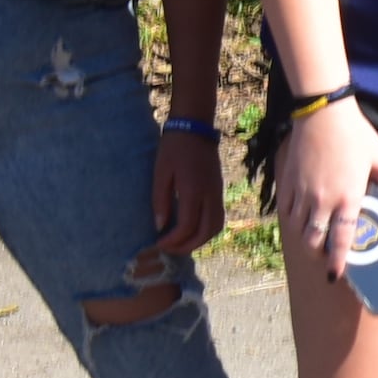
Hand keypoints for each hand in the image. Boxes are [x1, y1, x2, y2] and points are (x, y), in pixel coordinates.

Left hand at [145, 128, 226, 266]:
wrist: (195, 128)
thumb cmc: (173, 149)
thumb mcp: (160, 173)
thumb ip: (160, 201)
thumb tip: (160, 227)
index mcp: (193, 190)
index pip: (187, 226)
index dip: (172, 240)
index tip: (158, 242)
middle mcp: (209, 195)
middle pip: (206, 232)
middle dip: (188, 246)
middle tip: (170, 248)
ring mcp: (217, 193)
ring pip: (216, 227)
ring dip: (200, 240)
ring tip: (182, 243)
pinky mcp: (219, 191)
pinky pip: (218, 218)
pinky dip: (207, 230)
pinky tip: (192, 230)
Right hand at [271, 95, 377, 266]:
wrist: (323, 114)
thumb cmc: (356, 134)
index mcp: (348, 199)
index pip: (342, 240)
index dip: (338, 261)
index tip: (336, 274)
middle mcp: (322, 201)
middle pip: (314, 242)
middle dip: (319, 256)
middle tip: (325, 257)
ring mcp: (302, 193)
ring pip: (299, 230)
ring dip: (306, 240)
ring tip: (314, 240)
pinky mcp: (288, 183)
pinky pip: (285, 212)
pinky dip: (292, 221)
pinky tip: (299, 219)